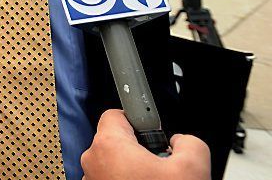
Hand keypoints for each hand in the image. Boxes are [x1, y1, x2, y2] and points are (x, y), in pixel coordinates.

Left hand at [80, 109, 208, 179]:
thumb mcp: (193, 167)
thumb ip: (188, 141)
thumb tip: (182, 142)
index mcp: (109, 145)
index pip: (115, 114)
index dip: (138, 119)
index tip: (150, 126)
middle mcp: (92, 162)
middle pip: (115, 141)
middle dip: (138, 150)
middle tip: (160, 165)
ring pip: (112, 164)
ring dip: (131, 171)